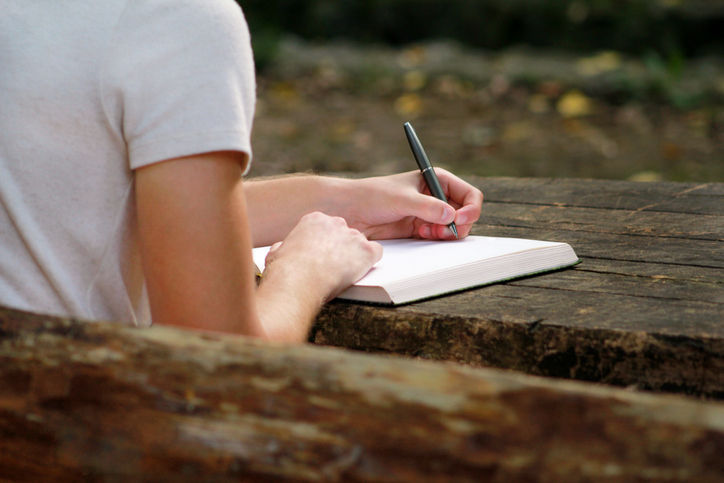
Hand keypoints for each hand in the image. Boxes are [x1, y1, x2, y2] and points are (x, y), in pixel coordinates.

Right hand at [262, 211, 382, 301]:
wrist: (297, 281)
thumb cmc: (284, 271)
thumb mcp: (276, 253)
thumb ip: (284, 247)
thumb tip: (280, 249)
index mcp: (314, 220)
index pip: (327, 227)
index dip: (326, 243)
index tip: (322, 255)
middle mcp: (335, 223)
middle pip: (345, 233)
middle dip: (341, 248)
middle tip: (334, 265)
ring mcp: (352, 235)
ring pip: (360, 243)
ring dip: (355, 256)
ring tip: (343, 273)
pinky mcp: (366, 250)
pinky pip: (376, 252)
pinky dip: (370, 261)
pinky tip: (361, 271)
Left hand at [342, 169, 482, 239]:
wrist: (350, 211)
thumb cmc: (372, 196)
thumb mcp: (402, 199)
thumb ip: (427, 208)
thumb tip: (451, 217)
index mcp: (436, 179)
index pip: (469, 194)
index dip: (470, 208)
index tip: (459, 219)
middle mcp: (436, 196)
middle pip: (465, 214)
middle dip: (458, 225)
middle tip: (443, 232)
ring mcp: (429, 213)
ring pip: (454, 228)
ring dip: (446, 233)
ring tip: (428, 232)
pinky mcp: (420, 229)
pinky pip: (439, 237)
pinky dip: (436, 239)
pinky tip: (421, 235)